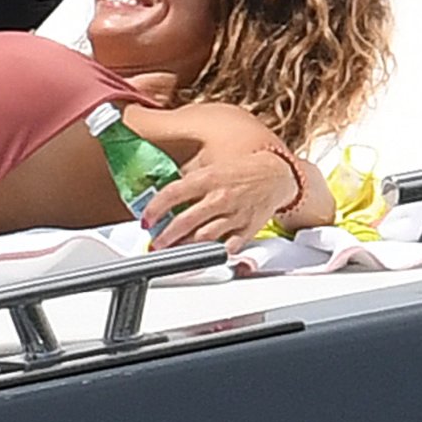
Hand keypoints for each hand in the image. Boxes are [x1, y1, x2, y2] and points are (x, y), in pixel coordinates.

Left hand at [141, 145, 299, 253]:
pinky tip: (202, 256)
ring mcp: (234, 215)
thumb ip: (187, 179)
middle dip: (165, 236)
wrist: (276, 174)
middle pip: (186, 220)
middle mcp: (220, 197)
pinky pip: (228, 247)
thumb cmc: (240, 170)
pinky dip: (214, 254)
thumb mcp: (209, 165)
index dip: (155, 208)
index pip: (173, 193)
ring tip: (172, 251)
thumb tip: (161, 191)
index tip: (146, 219)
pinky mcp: (247, 229)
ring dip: (184, 247)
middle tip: (154, 243)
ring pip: (204, 237)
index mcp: (208, 178)